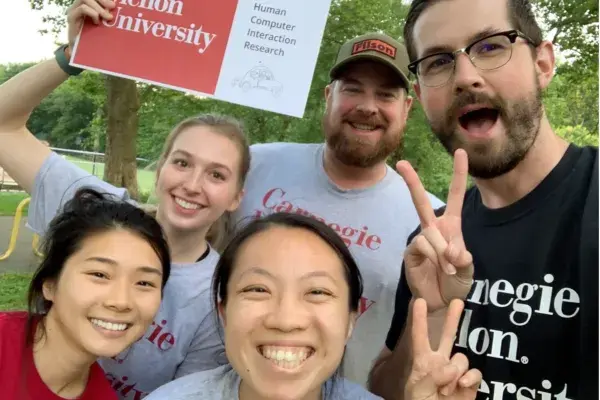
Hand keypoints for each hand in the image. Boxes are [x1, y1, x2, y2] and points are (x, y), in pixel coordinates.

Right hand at [67, 0, 114, 48]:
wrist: (81, 53)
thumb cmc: (94, 40)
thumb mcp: (102, 27)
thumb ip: (107, 18)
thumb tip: (117, 13)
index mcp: (87, 6)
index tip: (114, 4)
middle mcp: (78, 6)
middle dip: (103, 0)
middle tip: (112, 7)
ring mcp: (74, 11)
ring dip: (98, 7)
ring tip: (107, 17)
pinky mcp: (71, 18)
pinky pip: (82, 9)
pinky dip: (92, 13)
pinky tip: (97, 22)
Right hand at [396, 149, 472, 311]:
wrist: (441, 303)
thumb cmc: (456, 284)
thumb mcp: (469, 270)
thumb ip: (464, 258)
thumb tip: (453, 250)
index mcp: (452, 226)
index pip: (455, 195)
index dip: (458, 174)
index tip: (461, 152)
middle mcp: (434, 228)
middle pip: (421, 201)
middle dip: (411, 182)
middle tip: (401, 163)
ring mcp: (420, 240)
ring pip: (429, 233)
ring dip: (443, 251)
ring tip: (451, 268)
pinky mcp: (410, 252)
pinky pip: (422, 245)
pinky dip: (434, 256)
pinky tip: (440, 268)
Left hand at [405, 298, 480, 399]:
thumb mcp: (418, 391)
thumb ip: (432, 376)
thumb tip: (451, 367)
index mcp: (422, 362)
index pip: (419, 337)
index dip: (418, 319)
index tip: (418, 300)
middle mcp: (440, 363)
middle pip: (447, 336)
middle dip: (453, 318)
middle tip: (457, 301)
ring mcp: (456, 373)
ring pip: (462, 358)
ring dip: (455, 372)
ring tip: (446, 390)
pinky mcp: (470, 384)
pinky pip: (474, 372)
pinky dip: (469, 378)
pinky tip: (461, 387)